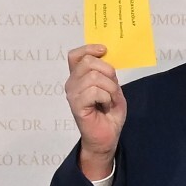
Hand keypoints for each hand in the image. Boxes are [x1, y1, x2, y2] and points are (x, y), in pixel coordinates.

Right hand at [65, 43, 126, 173]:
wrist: (106, 136)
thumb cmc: (108, 113)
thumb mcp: (112, 89)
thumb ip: (108, 74)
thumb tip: (107, 58)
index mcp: (79, 77)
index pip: (76, 55)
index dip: (89, 49)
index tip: (104, 50)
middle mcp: (72, 83)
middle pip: (88, 62)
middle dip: (108, 72)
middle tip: (113, 89)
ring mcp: (72, 94)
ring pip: (94, 77)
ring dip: (110, 89)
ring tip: (109, 100)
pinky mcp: (76, 105)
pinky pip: (95, 91)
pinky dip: (107, 98)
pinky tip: (105, 106)